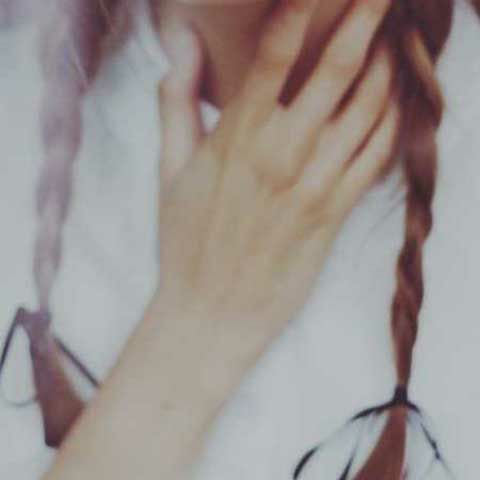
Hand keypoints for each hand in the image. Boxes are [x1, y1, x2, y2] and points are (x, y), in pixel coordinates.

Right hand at [156, 0, 397, 361]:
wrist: (212, 311)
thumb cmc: (186, 242)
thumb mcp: (169, 171)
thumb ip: (176, 103)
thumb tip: (182, 46)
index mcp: (237, 136)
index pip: (277, 51)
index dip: (301, 7)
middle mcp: (281, 153)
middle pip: (337, 69)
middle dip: (364, 20)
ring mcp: (314, 184)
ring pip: (369, 110)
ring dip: (388, 68)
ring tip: (394, 44)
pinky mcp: (334, 214)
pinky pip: (377, 158)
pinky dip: (392, 124)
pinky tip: (396, 104)